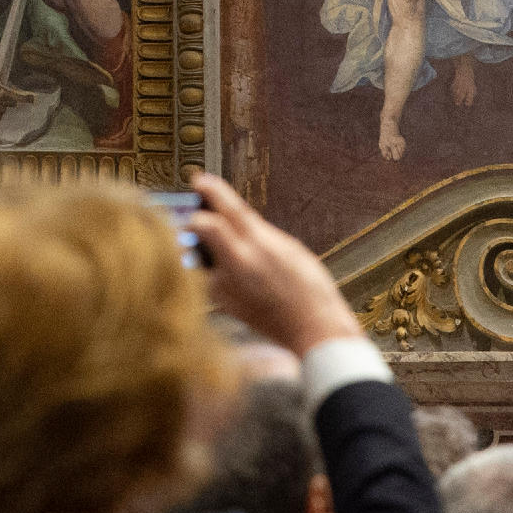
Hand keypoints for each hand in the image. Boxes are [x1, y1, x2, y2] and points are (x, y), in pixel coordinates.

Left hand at [186, 173, 360, 354]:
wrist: (314, 332)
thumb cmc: (308, 289)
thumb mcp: (289, 249)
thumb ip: (257, 231)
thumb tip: (230, 217)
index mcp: (260, 244)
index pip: (226, 209)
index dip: (210, 190)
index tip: (199, 180)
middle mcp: (238, 262)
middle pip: (200, 227)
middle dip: (198, 218)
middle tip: (201, 213)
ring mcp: (226, 284)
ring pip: (202, 252)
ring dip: (209, 247)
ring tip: (235, 258)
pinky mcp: (221, 301)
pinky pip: (209, 274)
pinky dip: (218, 269)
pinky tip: (241, 279)